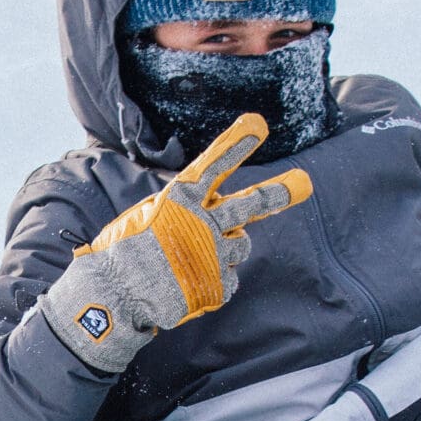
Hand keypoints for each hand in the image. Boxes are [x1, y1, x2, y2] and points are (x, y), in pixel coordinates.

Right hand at [41, 113, 314, 370]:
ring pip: (241, 245)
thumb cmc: (125, 254)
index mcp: (180, 200)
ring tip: (197, 260)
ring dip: (228, 250)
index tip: (258, 124)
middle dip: (278, 193)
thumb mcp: (147, 218)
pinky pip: (231, 278)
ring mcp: (214, 253)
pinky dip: (216, 281)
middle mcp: (203, 222)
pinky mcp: (219, 283)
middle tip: (304, 183)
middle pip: (250, 204)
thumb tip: (218, 208)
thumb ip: (186, 210)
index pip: (213, 165)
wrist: (115, 296)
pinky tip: (190, 284)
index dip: (236, 143)